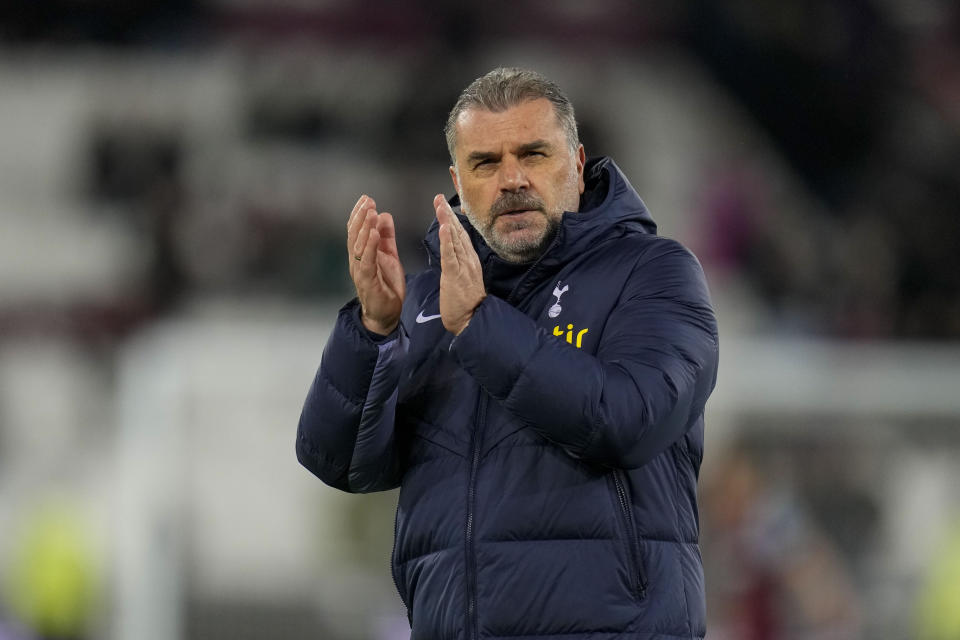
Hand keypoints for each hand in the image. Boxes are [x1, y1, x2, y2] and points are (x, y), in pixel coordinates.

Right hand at [347, 195, 405, 334]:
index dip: (359, 214)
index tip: (366, 199)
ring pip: (359, 245)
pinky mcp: (367, 281)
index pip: (356, 230)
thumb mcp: (390, 256)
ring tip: (371, 212)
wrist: (386, 314)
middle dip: (360, 216)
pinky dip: (371, 246)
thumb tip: (384, 215)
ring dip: (365, 227)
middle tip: (368, 201)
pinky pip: (367, 261)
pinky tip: (375, 234)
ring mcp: (360, 271)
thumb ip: (387, 237)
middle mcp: (357, 261)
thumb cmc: (386, 286)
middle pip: (354, 234)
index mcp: (361, 254)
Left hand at [435, 194, 485, 334]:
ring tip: (439, 206)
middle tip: (438, 198)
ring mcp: (463, 267)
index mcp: (469, 261)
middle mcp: (468, 260)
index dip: (452, 219)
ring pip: (454, 240)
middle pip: (457, 232)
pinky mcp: (455, 276)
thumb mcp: (464, 280)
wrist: (472, 321)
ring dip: (446, 221)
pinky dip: (446, 241)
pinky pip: (451, 256)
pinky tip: (443, 228)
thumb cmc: (466, 304)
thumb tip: (455, 255)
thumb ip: (460, 265)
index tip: (444, 205)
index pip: (460, 235)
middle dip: (447, 214)